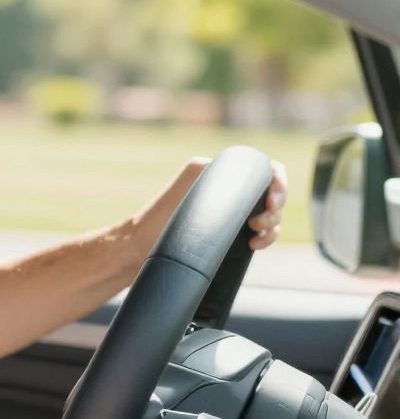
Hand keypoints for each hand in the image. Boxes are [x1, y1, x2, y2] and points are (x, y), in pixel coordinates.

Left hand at [139, 155, 287, 254]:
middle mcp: (231, 192)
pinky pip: (261, 232)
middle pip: (272, 194)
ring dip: (272, 226)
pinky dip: (266, 238)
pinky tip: (255, 244)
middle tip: (258, 223)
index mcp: (222, 174)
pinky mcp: (232, 234)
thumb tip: (232, 169)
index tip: (271, 201)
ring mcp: (233, 214)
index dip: (278, 183)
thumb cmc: (158, 219)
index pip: (265, 170)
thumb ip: (208, 171)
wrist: (141, 249)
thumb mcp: (186, 188)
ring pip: (270, 215)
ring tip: (256, 237)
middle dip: (275, 209)